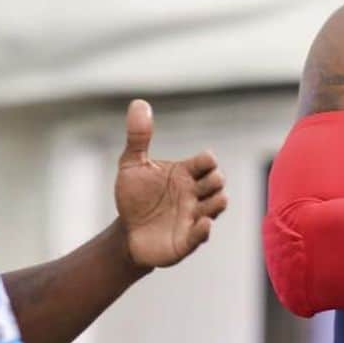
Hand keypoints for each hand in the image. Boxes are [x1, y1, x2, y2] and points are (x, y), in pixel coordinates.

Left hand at [114, 99, 227, 267]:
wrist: (126, 231)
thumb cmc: (134, 196)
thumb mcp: (131, 164)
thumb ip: (138, 137)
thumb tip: (138, 102)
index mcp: (185, 173)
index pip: (206, 162)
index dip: (208, 161)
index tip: (203, 161)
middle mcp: (194, 193)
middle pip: (217, 182)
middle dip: (215, 181)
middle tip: (201, 183)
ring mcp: (193, 216)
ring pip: (217, 206)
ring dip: (217, 203)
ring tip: (212, 201)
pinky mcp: (187, 240)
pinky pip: (202, 234)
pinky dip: (205, 229)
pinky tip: (204, 223)